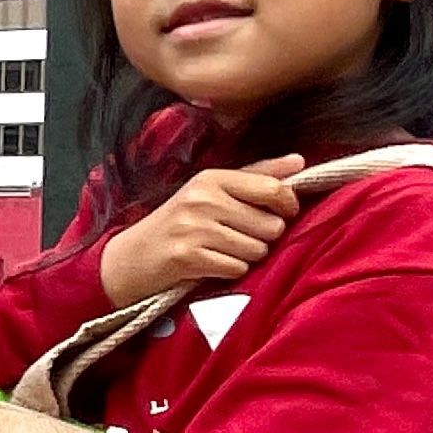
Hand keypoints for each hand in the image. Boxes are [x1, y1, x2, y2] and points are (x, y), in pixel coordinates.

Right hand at [99, 154, 304, 305]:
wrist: (133, 255)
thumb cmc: (180, 222)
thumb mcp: (213, 191)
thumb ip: (257, 175)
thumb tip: (300, 161)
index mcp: (211, 178)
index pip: (274, 189)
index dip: (288, 206)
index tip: (278, 213)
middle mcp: (202, 198)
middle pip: (272, 226)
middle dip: (263, 237)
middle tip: (237, 235)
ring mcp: (193, 227)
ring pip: (257, 250)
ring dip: (246, 256)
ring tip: (222, 249)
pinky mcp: (189, 256)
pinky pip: (238, 269)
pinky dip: (230, 271)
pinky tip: (212, 263)